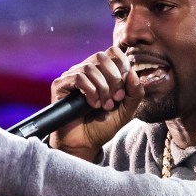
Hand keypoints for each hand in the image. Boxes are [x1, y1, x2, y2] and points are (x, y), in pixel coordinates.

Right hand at [48, 46, 142, 160]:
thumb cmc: (104, 125)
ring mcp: (72, 76)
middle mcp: (85, 70)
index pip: (112, 52)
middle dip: (114, 78)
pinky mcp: (60, 85)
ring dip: (102, 88)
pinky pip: (78, 78)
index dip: (122, 65)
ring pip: (90, 68)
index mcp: (102, 71)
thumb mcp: (127, 110)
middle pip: (102, 56)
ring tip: (105, 106)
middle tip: (116, 98)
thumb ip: (135, 92)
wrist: (85, 143)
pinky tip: (92, 105)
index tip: (124, 87)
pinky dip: (90, 92)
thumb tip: (132, 72)